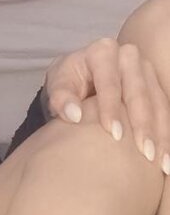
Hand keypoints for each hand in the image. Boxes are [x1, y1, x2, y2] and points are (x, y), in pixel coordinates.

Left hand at [42, 38, 169, 175]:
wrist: (78, 80)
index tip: (114, 135)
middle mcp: (129, 55)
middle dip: (144, 125)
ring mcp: (145, 69)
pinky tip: (166, 157)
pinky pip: (166, 109)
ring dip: (162, 133)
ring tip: (161, 162)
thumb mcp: (56, 87)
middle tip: (145, 153)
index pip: (109, 83)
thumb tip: (74, 115)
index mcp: (102, 52)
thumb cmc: (66, 84)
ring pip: (158, 102)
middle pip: (139, 92)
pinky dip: (166, 134)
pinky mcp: (155, 84)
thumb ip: (60, 99)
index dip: (112, 109)